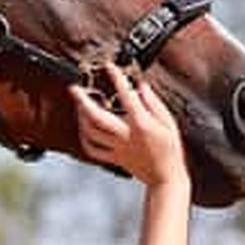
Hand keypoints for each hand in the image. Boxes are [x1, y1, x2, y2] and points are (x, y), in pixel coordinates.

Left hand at [70, 63, 189, 188]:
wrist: (166, 178)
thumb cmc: (170, 150)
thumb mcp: (169, 122)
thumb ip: (154, 103)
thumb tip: (140, 86)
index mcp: (142, 124)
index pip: (126, 96)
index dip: (117, 78)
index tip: (109, 66)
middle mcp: (126, 135)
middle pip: (97, 117)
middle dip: (82, 101)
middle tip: (74, 88)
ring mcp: (117, 148)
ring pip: (91, 132)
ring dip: (81, 117)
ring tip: (78, 105)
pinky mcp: (113, 158)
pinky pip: (92, 149)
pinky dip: (84, 138)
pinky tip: (83, 128)